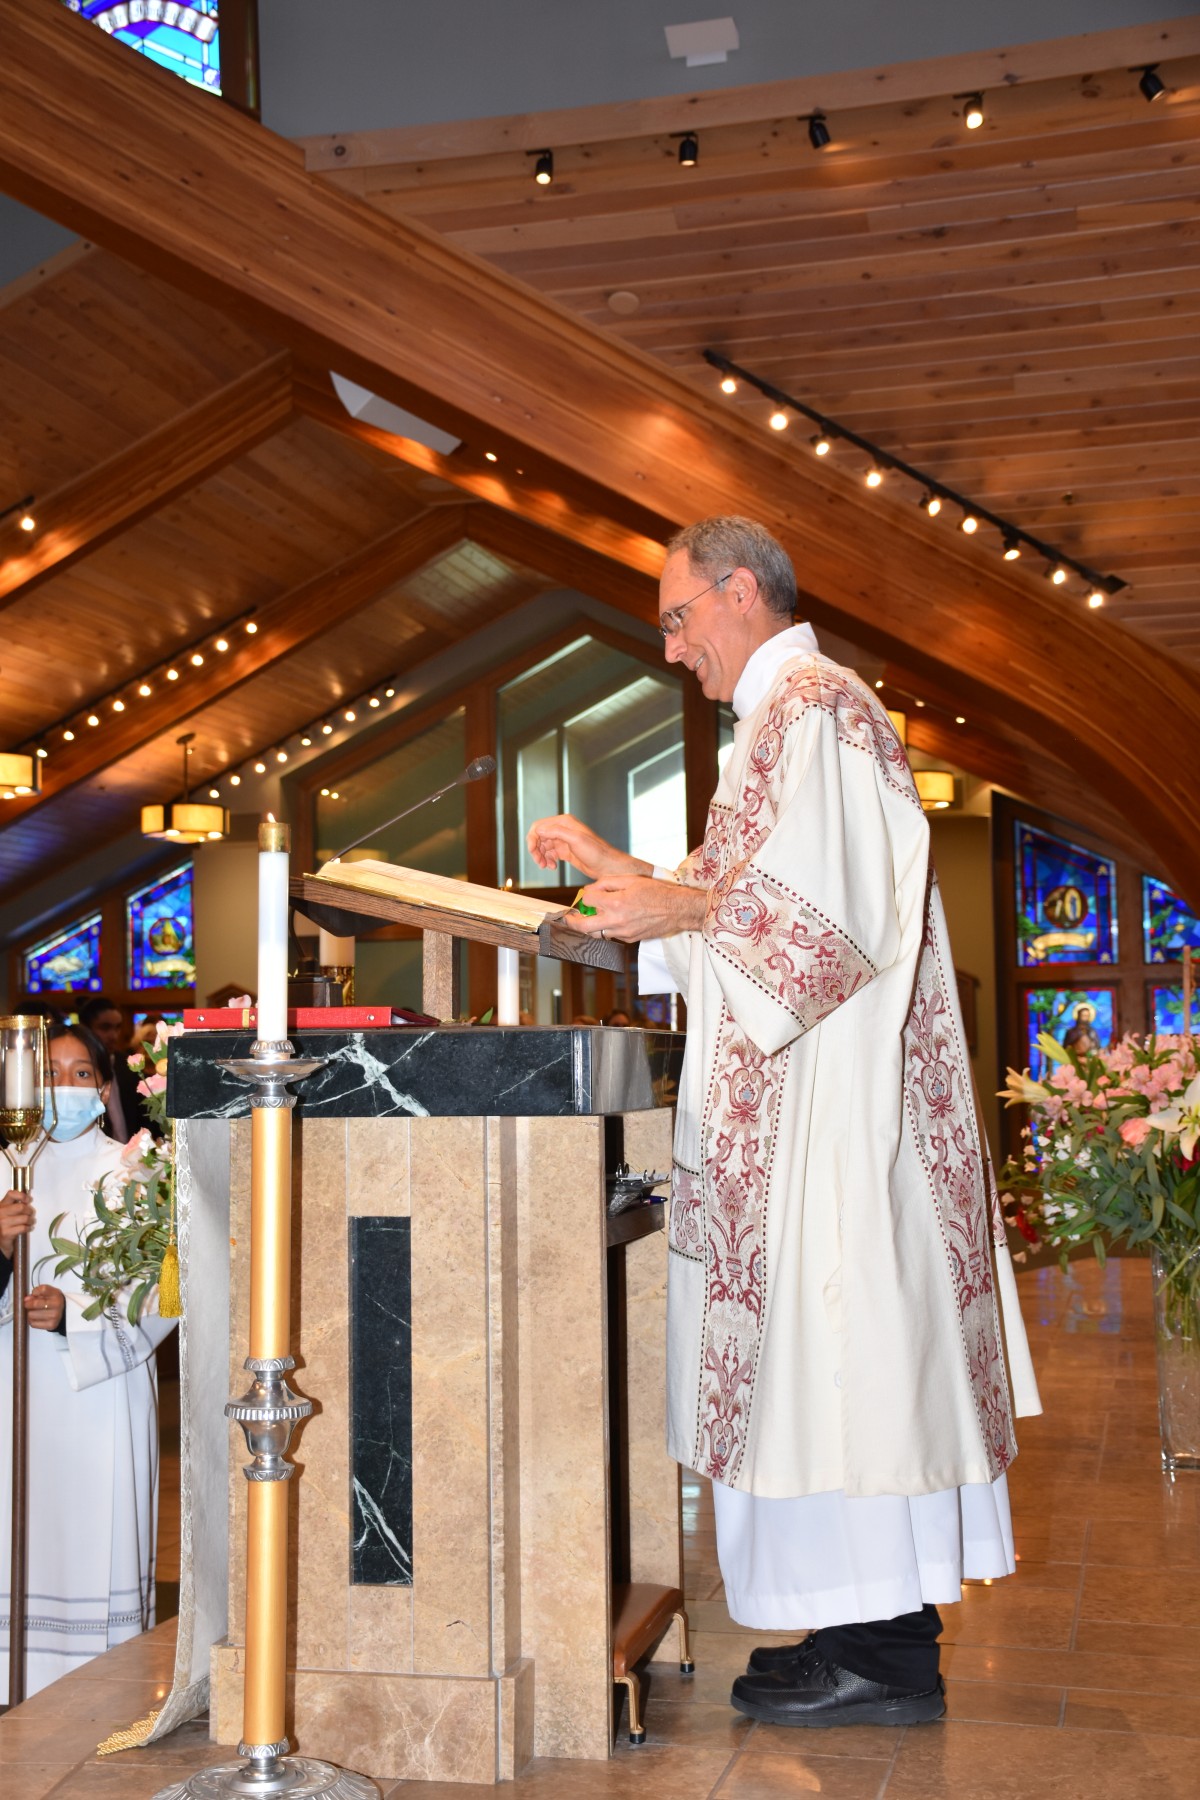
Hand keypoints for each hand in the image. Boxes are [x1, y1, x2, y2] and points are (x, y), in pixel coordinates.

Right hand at [0, 1191, 34, 1257]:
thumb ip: (14, 1205)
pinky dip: (28, 1228)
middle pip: (21, 1207)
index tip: (28, 1200)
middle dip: (29, 1211)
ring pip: (24, 1218)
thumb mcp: (7, 1212)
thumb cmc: (5, 1224)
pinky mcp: (6, 1233)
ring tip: (31, 1222)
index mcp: (1, 1205)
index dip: (22, 1195)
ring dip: (31, 1220)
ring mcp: (2, 1223)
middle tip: (31, 1214)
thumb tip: (27, 1200)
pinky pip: (23, 1228)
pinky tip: (28, 1228)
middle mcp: (0, 1213)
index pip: (11, 1194)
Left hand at [25, 1284, 64, 1330]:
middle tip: (28, 1304)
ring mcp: (54, 1316)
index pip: (43, 1289)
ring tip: (33, 1311)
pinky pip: (33, 1323)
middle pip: (35, 1304)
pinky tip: (35, 1317)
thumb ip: (38, 1292)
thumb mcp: (49, 1292)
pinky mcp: (51, 1325)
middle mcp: (57, 1305)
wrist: (63, 1312)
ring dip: (29, 1313)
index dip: (35, 1292)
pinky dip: (31, 1320)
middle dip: (28, 1304)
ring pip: (31, 1315)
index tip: (33, 1294)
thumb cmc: (53, 1301)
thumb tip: (26, 1299)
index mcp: (56, 1294)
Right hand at [525, 814, 649, 879]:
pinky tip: (553, 867)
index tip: (533, 851)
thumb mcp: (576, 840)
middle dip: (536, 849)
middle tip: (539, 862)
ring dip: (541, 857)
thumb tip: (539, 830)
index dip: (532, 838)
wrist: (608, 866)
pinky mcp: (566, 851)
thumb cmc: (596, 852)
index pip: (539, 826)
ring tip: (545, 866)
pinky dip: (548, 860)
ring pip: (543, 847)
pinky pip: (550, 854)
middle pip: (539, 837)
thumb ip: (557, 832)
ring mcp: (564, 841)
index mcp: (565, 822)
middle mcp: (563, 829)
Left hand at [561, 875, 707, 942]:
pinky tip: (610, 921)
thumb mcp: (631, 879)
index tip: (588, 894)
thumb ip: (607, 883)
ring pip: (597, 935)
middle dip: (573, 922)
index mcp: (616, 903)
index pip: (588, 901)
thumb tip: (591, 889)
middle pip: (584, 927)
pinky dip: (607, 929)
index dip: (586, 895)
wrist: (677, 909)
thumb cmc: (657, 892)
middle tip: (569, 918)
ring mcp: (623, 933)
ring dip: (589, 927)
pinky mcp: (630, 939)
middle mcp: (617, 920)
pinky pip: (612, 936)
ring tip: (588, 920)